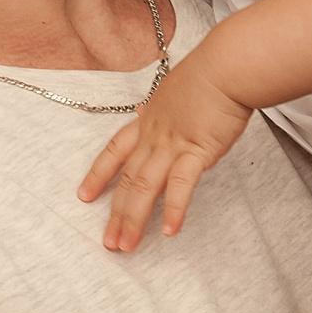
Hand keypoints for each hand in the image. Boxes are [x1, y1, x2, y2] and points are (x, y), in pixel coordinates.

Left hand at [78, 58, 254, 250]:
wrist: (227, 66)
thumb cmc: (210, 73)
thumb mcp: (175, 89)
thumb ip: (161, 107)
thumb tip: (147, 110)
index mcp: (148, 120)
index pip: (114, 151)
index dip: (98, 175)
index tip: (84, 196)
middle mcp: (154, 136)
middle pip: (128, 179)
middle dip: (115, 214)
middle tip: (108, 242)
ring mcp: (173, 144)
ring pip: (145, 187)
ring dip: (133, 219)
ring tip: (126, 246)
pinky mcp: (197, 150)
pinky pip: (181, 185)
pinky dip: (174, 209)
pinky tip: (169, 231)